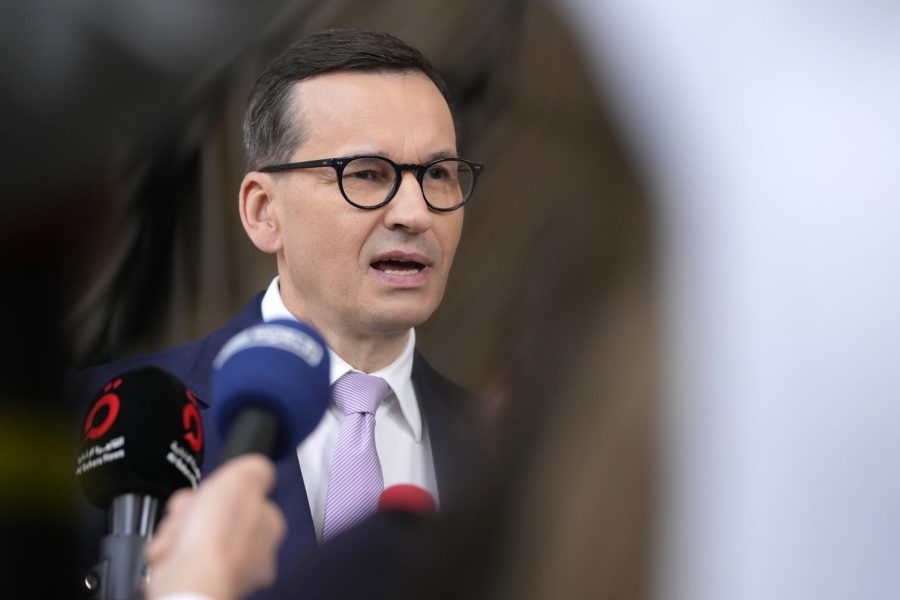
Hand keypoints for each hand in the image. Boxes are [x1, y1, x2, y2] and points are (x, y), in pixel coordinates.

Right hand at [145, 454, 285, 599]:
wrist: (188, 581)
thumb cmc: (217, 536)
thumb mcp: (244, 477)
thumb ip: (256, 469)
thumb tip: (256, 471)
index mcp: (268, 526)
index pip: (244, 498)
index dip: (220, 490)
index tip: (210, 491)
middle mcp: (252, 554)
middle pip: (213, 516)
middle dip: (192, 511)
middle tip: (189, 514)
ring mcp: (225, 571)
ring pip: (190, 536)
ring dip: (175, 531)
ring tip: (177, 537)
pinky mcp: (197, 584)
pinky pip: (174, 558)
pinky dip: (166, 553)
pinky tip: (170, 554)